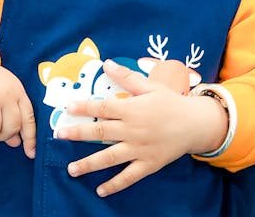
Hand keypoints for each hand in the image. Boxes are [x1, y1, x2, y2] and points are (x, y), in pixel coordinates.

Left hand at [57, 59, 226, 196]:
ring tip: (71, 169)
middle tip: (59, 135)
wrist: (196, 124)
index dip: (84, 107)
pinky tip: (100, 190)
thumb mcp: (150, 86)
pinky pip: (129, 177)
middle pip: (101, 133)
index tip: (67, 107)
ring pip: (110, 158)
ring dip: (89, 164)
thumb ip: (127, 76)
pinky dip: (114, 184)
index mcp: (132, 109)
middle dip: (78, 134)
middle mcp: (133, 130)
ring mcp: (139, 149)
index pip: (103, 108)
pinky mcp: (148, 164)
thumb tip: (107, 63)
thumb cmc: (171, 102)